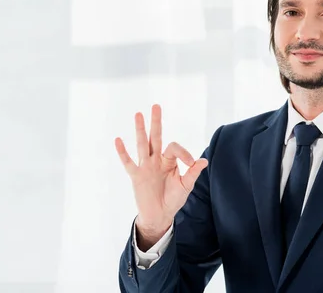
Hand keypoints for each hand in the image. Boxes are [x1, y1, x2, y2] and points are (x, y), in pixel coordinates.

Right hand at [115, 104, 207, 248]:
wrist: (160, 215)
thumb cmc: (173, 199)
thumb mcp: (186, 186)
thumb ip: (192, 173)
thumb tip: (204, 160)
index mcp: (169, 161)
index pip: (174, 148)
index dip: (184, 153)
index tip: (191, 163)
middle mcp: (156, 160)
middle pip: (156, 137)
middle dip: (156, 122)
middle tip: (156, 106)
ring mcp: (145, 167)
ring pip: (142, 145)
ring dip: (140, 130)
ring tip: (138, 114)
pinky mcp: (136, 176)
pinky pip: (128, 162)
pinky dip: (123, 152)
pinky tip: (118, 140)